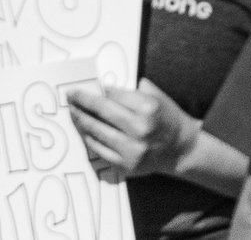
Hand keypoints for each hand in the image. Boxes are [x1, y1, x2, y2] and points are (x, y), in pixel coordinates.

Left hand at [67, 79, 197, 178]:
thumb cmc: (167, 118)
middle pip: (102, 112)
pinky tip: (84, 131)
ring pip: (97, 132)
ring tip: (73, 113)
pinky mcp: (125, 165)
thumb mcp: (159, 98)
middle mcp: (140, 129)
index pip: (114, 95)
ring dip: (81, 121)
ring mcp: (132, 150)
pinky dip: (89, 139)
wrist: (180, 149)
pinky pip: (99, 150)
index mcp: (149, 108)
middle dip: (83, 102)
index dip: (97, 91)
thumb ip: (135, 90)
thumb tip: (106, 86)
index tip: (82, 88)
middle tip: (70, 96)